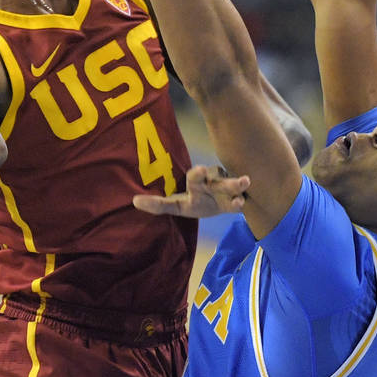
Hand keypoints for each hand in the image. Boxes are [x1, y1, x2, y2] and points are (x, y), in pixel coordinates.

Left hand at [132, 164, 250, 218]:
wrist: (225, 204)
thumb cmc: (198, 202)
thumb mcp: (178, 206)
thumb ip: (158, 205)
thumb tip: (133, 201)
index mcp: (195, 183)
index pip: (193, 176)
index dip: (195, 174)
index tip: (198, 170)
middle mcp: (210, 182)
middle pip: (208, 177)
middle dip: (205, 174)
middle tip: (202, 170)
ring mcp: (225, 190)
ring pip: (229, 184)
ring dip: (236, 183)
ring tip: (244, 181)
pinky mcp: (235, 201)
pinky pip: (239, 200)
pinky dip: (240, 201)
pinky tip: (241, 203)